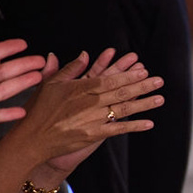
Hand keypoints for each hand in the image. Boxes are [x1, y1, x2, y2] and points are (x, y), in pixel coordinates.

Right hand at [8, 49, 162, 172]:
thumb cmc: (40, 109)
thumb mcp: (51, 84)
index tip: (143, 70)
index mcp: (79, 88)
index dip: (128, 74)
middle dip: (142, 85)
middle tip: (159, 80)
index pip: (109, 79)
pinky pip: (118, 129)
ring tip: (160, 98)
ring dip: (144, 103)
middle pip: (120, 92)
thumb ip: (69, 69)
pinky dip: (134, 126)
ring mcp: (92, 119)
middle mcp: (88, 102)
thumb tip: (84, 54)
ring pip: (123, 109)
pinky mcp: (93, 135)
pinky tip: (149, 123)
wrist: (33, 138)